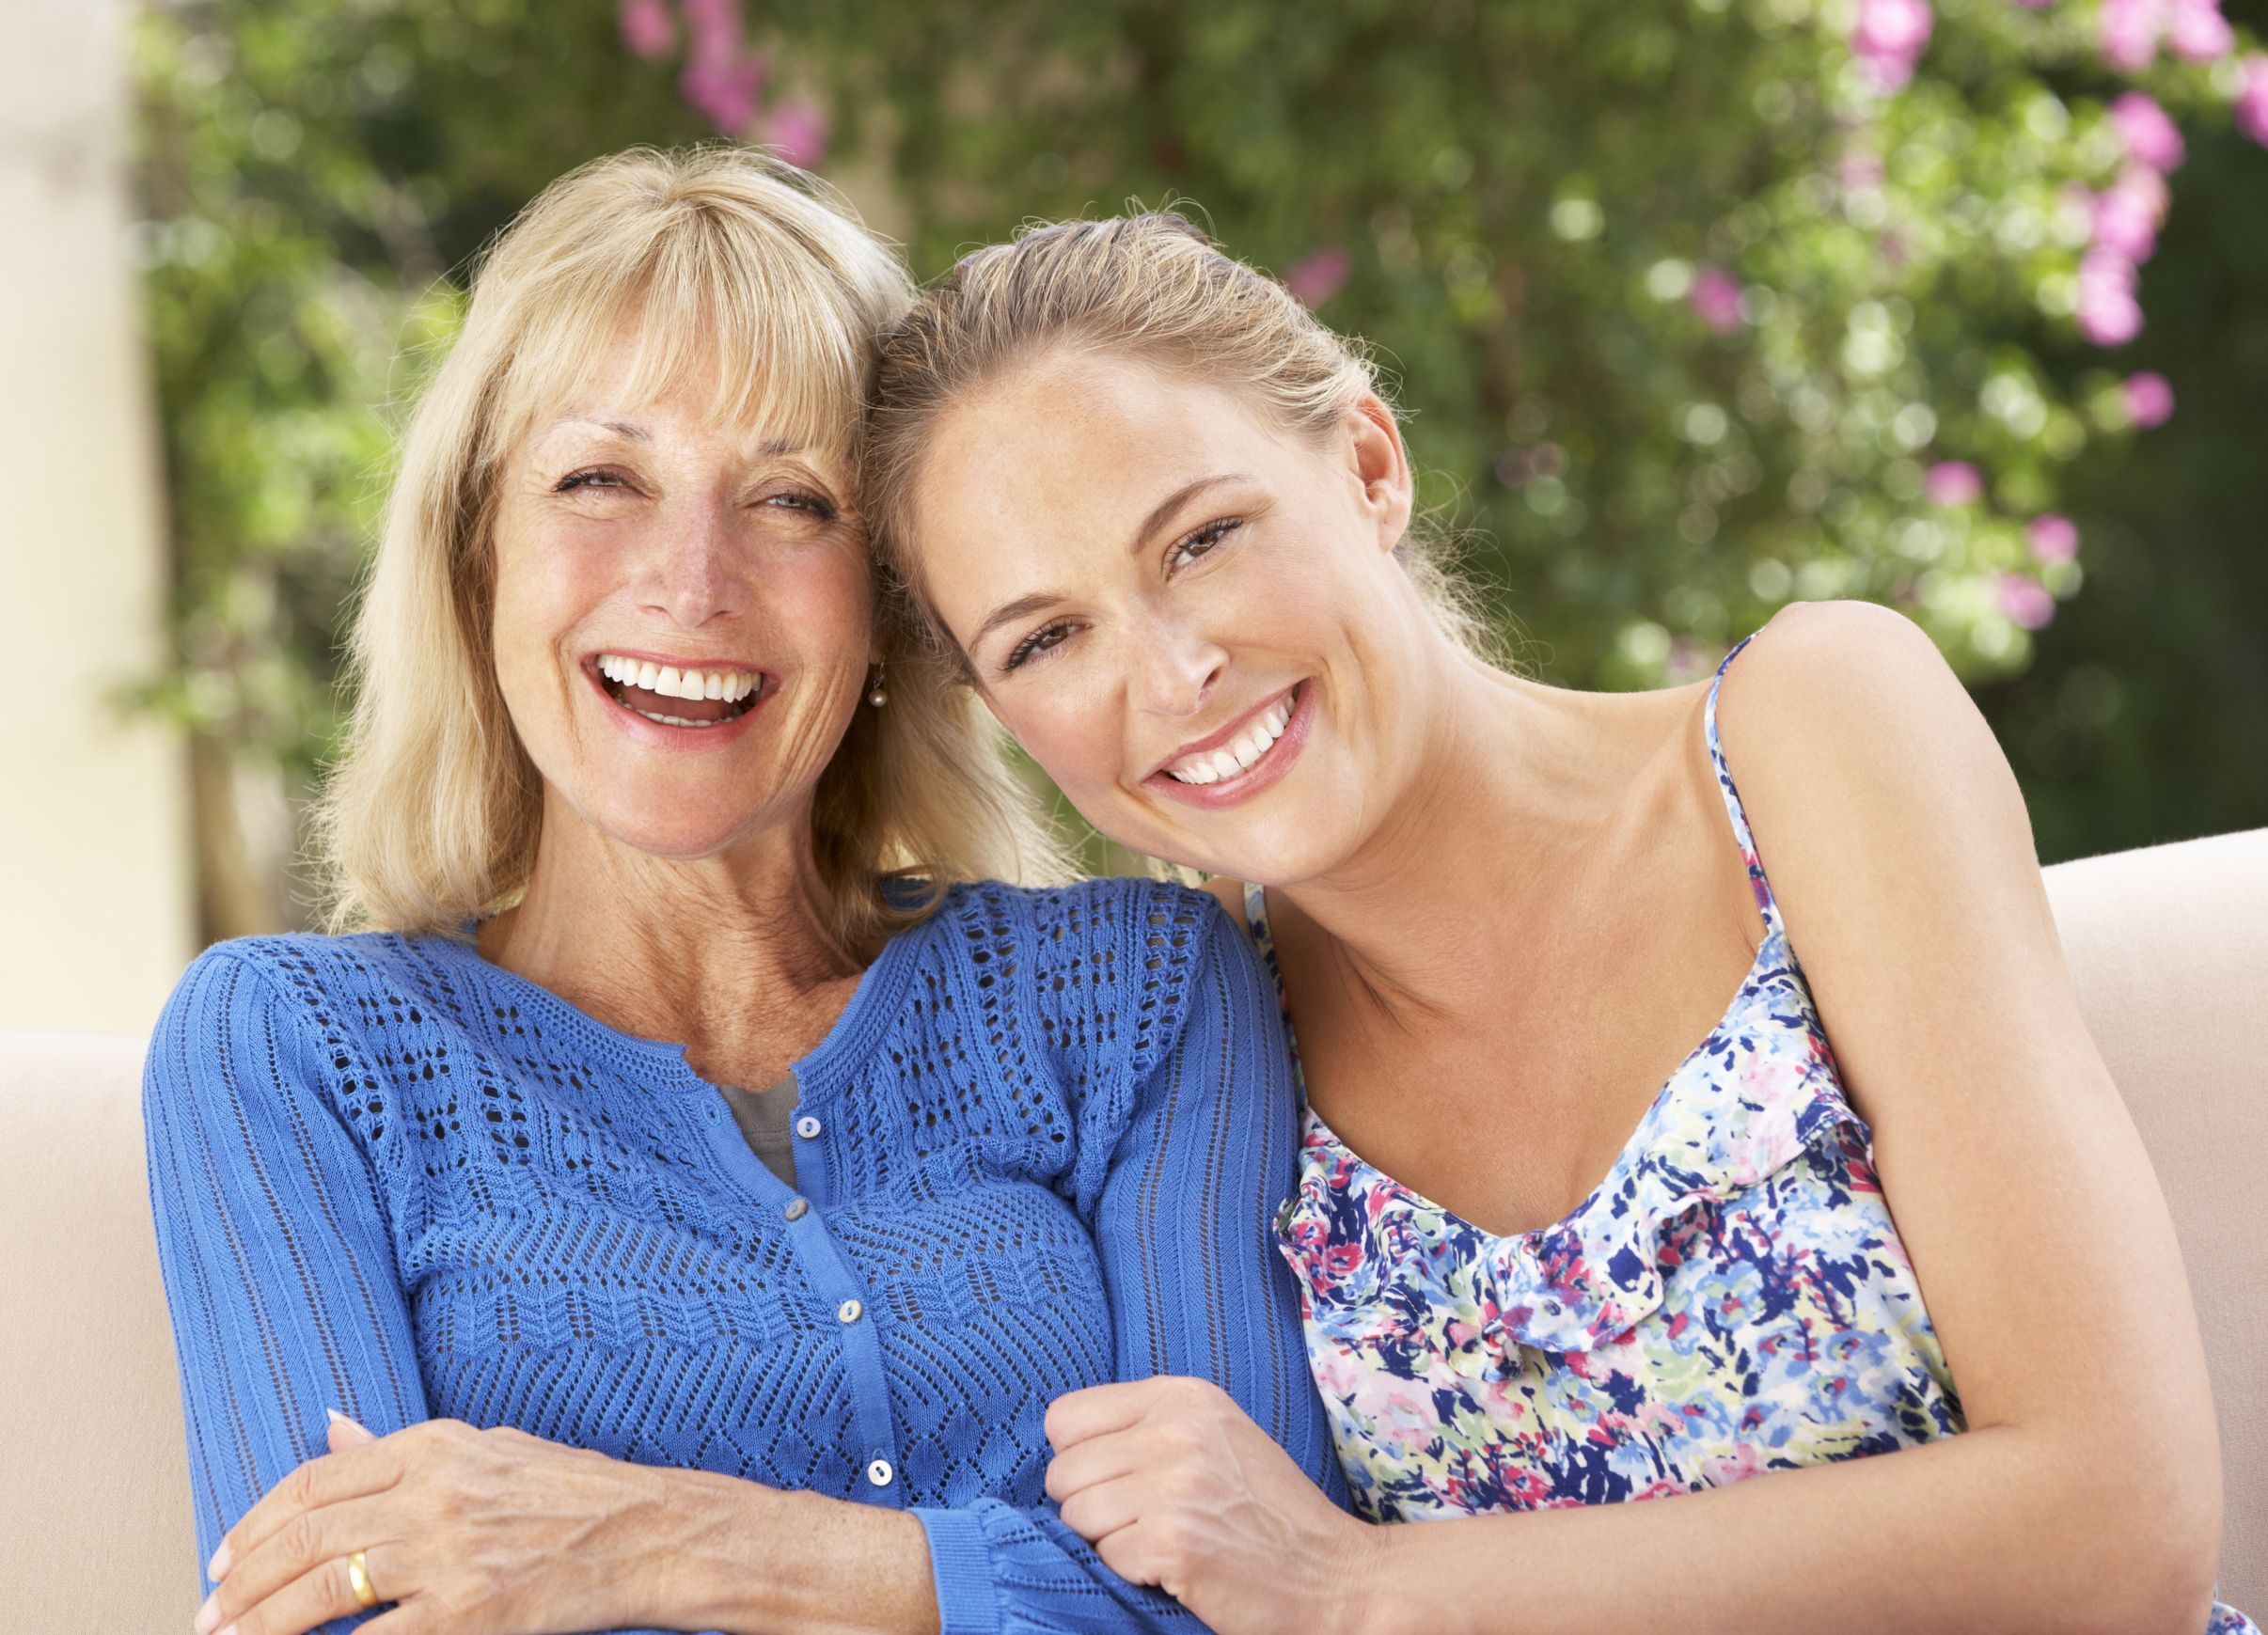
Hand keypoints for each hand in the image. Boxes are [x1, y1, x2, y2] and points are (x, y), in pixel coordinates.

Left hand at [194, 1412, 710, 1634]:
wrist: (647, 1534)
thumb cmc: (569, 1493)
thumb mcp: (483, 1448)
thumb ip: (399, 1448)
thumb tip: (330, 1427)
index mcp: (435, 1446)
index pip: (315, 1480)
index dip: (256, 1523)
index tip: (224, 1559)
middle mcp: (435, 1492)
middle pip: (308, 1535)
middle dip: (243, 1581)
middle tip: (210, 1612)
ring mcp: (450, 1553)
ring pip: (325, 1588)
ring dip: (263, 1623)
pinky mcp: (470, 1612)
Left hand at [1044, 1377, 1385, 1634]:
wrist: (1336, 1575)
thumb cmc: (1270, 1511)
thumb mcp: (1215, 1435)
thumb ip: (1148, 1425)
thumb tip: (1066, 1447)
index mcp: (1181, 1396)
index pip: (1065, 1417)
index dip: (1081, 1458)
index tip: (1118, 1480)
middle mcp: (1174, 1429)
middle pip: (1063, 1471)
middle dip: (1090, 1505)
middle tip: (1143, 1520)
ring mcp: (1173, 1484)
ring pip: (1076, 1516)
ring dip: (1109, 1540)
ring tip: (1162, 1540)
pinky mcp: (1172, 1541)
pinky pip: (1106, 1556)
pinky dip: (1133, 1571)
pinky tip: (1176, 1565)